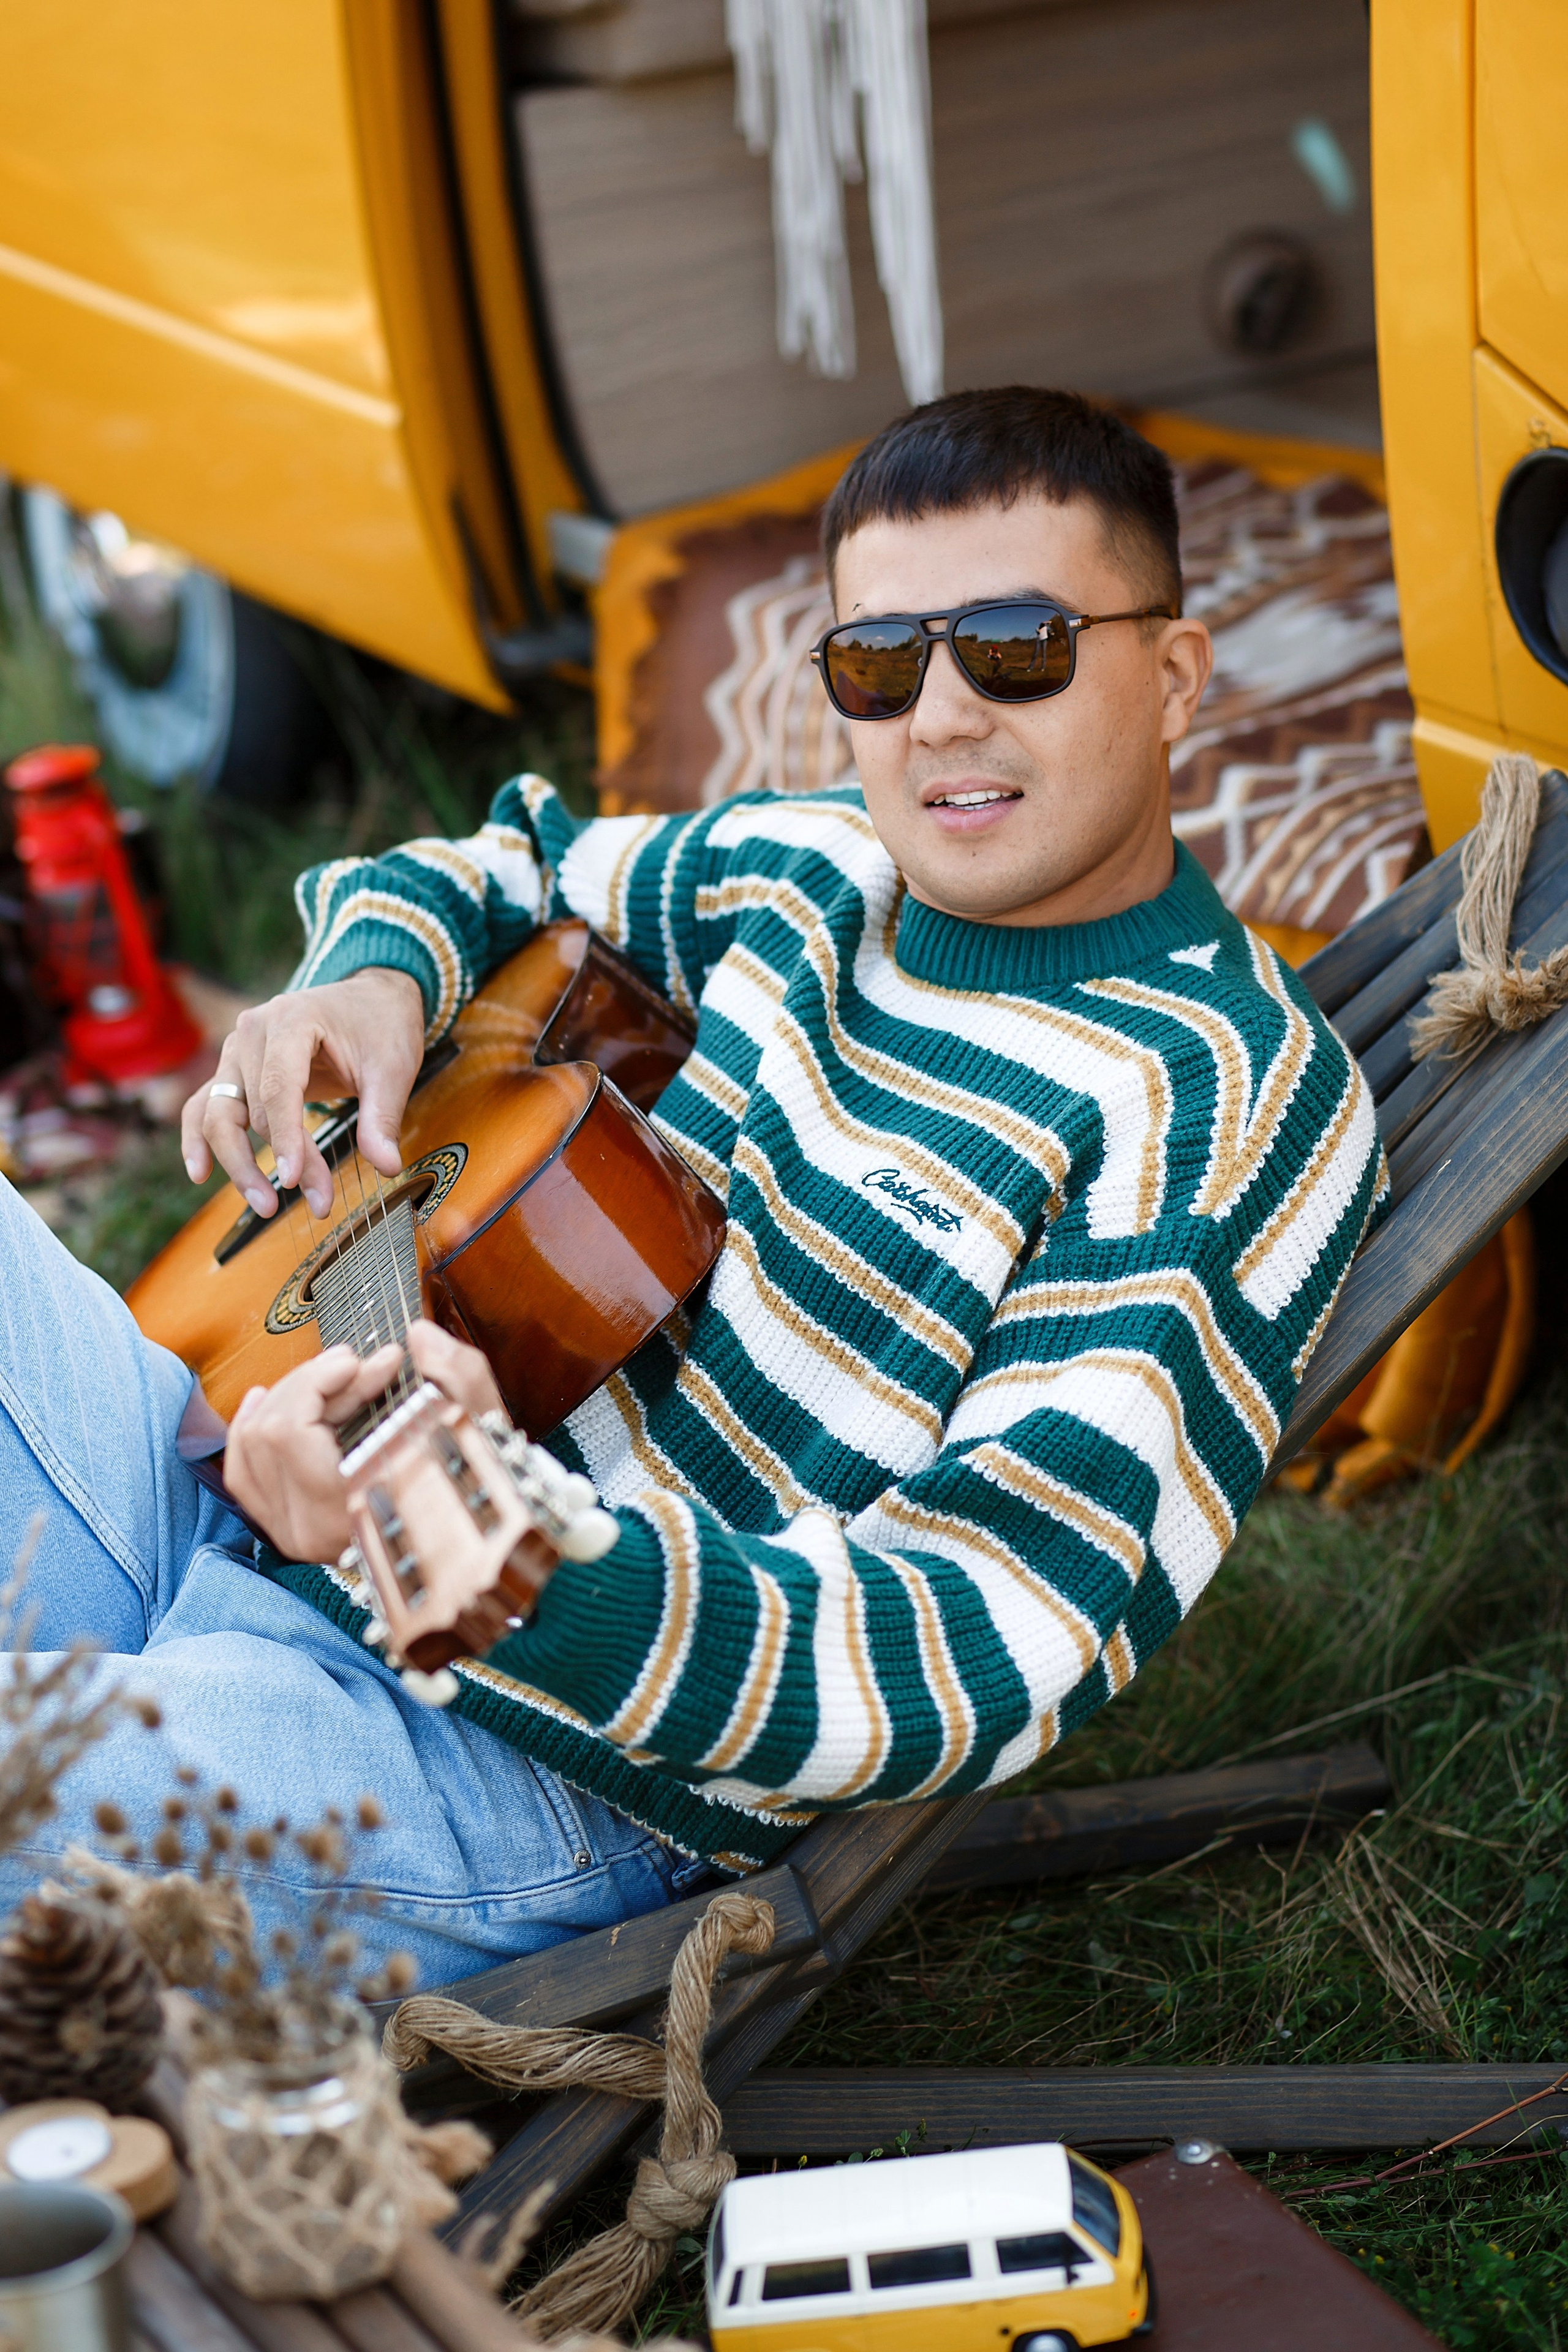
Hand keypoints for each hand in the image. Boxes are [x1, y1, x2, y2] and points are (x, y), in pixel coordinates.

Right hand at [180, 968, 425, 1218]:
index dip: (286, 1138)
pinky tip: (200, 1173)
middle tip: (319, 1205)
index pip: (279, 1087)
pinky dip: (198, 1139)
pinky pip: (204, 1105)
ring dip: (237, 1164)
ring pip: (219, 1113)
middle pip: (255, 1109)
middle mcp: (253, 1031)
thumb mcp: (393, 1068)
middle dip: (283, 1161)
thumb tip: (387, 1167)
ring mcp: (237, 1050)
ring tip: (266, 1206)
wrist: (371, 999)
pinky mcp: (234, 1070)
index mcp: (292, 1019)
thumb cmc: (382, 1027)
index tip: (296, 1181)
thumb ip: (383, 1117)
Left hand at [224, 1320, 506, 1561]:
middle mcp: (309, 1530)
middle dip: (312, 1382)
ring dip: (287, 1398)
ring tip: (326, 1376)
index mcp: (350, 1509)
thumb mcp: (480, 1422)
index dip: (323, 1379)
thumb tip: (418, 1336)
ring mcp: (291, 1533)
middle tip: (357, 1365)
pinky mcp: (285, 1529)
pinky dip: (249, 1430)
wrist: (466, 1529)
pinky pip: (242, 1473)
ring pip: (250, 1447)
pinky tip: (263, 1397)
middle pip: (269, 1432)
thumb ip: (457, 1374)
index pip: (292, 1431)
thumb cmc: (476, 1477)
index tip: (368, 1360)